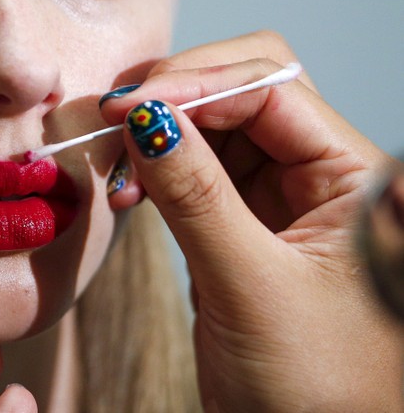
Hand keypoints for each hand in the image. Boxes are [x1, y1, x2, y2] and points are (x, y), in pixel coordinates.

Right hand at [101, 32, 403, 411]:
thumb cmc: (313, 389)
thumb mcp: (249, 286)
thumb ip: (196, 194)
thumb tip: (144, 116)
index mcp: (358, 179)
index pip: (271, 91)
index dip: (193, 86)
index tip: (124, 106)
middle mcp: (326, 175)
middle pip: (245, 93)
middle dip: (175, 97)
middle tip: (112, 118)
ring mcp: (284, 197)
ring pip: (214, 128)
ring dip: (157, 134)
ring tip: (112, 164)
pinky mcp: (246, 221)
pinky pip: (197, 170)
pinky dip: (157, 168)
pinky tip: (128, 188)